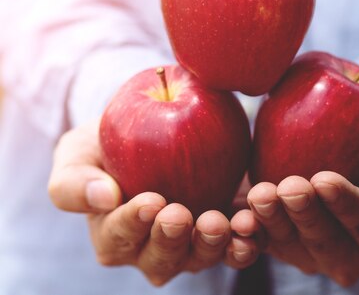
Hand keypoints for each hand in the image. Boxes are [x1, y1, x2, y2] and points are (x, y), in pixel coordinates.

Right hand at [48, 119, 261, 285]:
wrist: (155, 131)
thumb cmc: (107, 145)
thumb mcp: (78, 153)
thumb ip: (75, 180)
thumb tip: (103, 197)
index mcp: (113, 236)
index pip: (118, 237)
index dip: (133, 223)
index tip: (150, 201)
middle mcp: (151, 250)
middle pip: (162, 258)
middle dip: (172, 239)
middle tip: (180, 214)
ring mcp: (191, 246)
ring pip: (201, 258)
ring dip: (212, 244)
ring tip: (221, 222)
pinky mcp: (224, 234)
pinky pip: (236, 247)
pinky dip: (246, 240)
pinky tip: (251, 223)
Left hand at [243, 116, 358, 285]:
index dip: (347, 207)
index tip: (324, 178)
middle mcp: (354, 254)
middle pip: (328, 246)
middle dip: (306, 217)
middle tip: (288, 186)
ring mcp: (315, 252)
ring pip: (293, 249)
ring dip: (273, 223)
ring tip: (260, 193)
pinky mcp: (283, 241)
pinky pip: (264, 244)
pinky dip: (249, 232)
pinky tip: (237, 214)